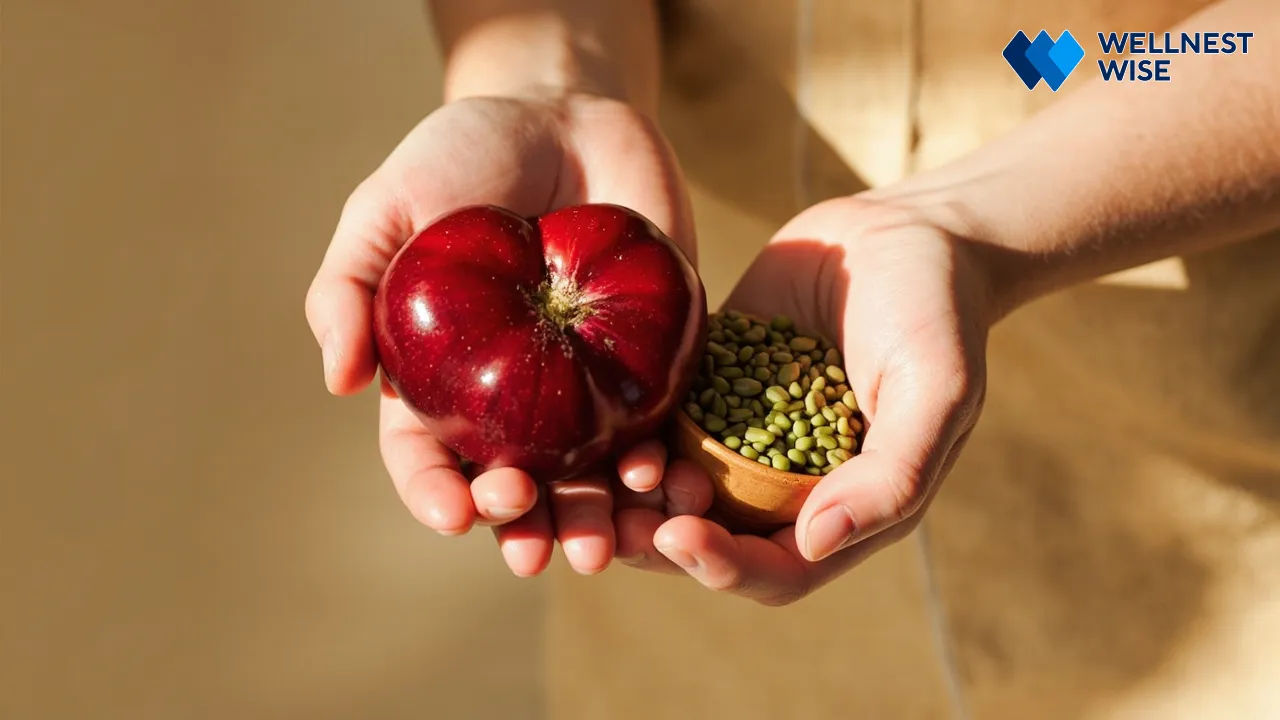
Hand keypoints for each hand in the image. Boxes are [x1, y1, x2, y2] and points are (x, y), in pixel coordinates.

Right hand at [304, 91, 699, 576]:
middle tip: (537, 548)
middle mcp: (513, 399)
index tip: (454, 514)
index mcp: (440, 380)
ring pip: (590, 476)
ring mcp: (586, 386)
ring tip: (608, 547)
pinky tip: (668, 482)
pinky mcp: (652, 362)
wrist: (565, 113)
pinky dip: (664, 462)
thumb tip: (338, 381)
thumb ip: (350, 286)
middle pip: (516, 486)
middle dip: (526, 527)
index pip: (428, 458)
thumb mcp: (387, 206)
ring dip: (597, 521)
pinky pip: (659, 425)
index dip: (436, 495)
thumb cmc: (462, 156)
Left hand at [620, 197, 994, 604]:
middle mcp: (788, 483)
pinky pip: (664, 424)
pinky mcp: (712, 385)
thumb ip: (892, 474)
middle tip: (613, 525)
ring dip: (638, 498)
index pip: (780, 567)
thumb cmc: (937, 312)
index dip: (725, 566)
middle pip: (715, 540)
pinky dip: (633, 436)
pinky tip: (601, 424)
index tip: (676, 536)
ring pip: (678, 489)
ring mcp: (745, 434)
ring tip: (598, 482)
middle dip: (662, 542)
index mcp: (847, 505)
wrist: (905, 229)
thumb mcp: (935, 392)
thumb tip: (816, 542)